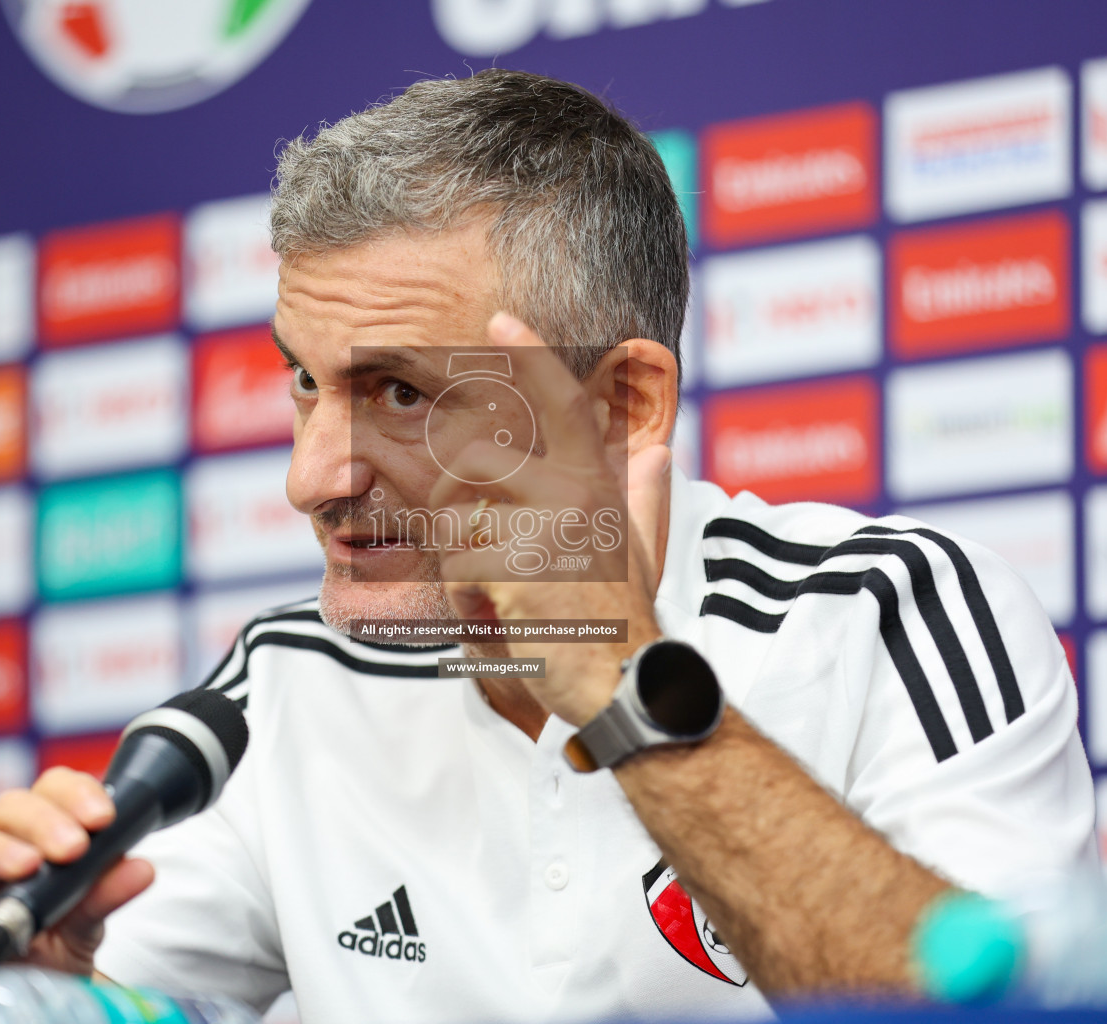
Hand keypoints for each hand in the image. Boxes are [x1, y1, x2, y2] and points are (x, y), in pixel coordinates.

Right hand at [0, 767, 153, 988]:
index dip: (77, 793)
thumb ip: (104, 897)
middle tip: (74, 848)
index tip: (105, 817)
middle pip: (9, 807)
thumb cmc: (36, 955)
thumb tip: (143, 868)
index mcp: (35, 836)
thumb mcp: (80, 929)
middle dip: (44, 821)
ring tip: (29, 868)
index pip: (52, 791)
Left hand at [428, 312, 670, 724]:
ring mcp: (547, 527)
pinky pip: (456, 565)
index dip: (532, 358)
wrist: (624, 685)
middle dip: (449, 501)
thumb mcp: (638, 551)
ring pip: (456, 516)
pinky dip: (462, 597)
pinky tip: (498, 619)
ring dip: (459, 560)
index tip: (500, 321)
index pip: (566, 405)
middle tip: (466, 548)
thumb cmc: (623, 621)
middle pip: (475, 460)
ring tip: (495, 595)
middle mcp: (575, 494)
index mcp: (599, 485)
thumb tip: (657, 455)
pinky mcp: (518, 566)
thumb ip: (642, 499)